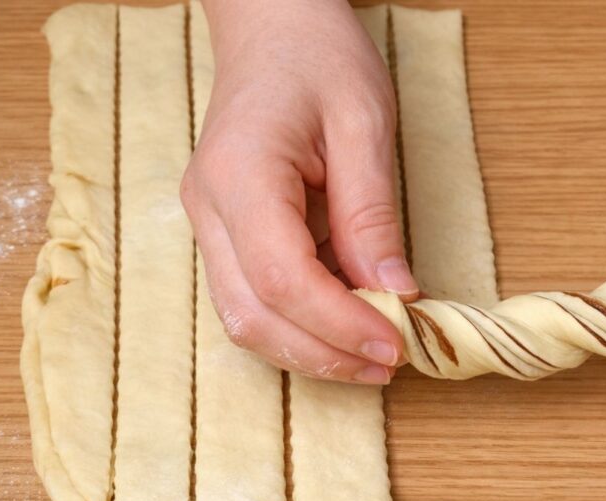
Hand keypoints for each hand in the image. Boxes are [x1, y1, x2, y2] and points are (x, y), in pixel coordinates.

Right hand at [181, 0, 416, 383]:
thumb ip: (372, 213)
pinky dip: (301, 323)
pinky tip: (348, 323)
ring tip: (374, 353)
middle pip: (253, 315)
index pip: (281, 277)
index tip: (395, 344)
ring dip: (311, 349)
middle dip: (324, 353)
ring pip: (246, 318)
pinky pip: (254, 297)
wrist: (273, 28)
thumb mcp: (364, 123)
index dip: (339, 323)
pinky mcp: (226, 232)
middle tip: (390, 362)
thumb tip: (395, 293)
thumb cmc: (319, 57)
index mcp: (241, 174)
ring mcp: (210, 223)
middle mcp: (210, 208)